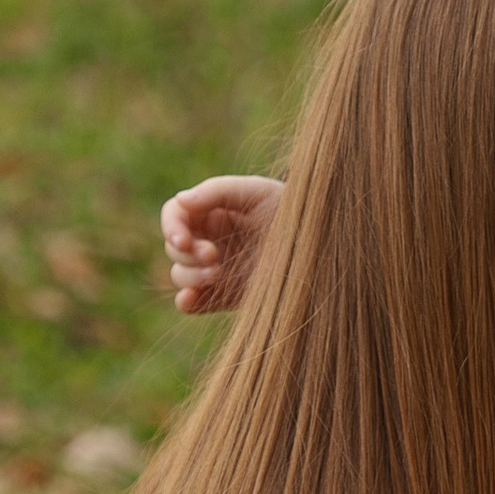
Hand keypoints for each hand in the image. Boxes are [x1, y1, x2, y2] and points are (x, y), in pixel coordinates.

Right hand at [162, 173, 282, 313]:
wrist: (322, 246)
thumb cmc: (292, 212)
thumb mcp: (259, 192)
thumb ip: (217, 191)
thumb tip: (181, 201)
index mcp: (214, 212)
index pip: (175, 214)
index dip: (171, 226)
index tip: (183, 240)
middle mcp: (211, 240)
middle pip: (174, 247)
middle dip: (187, 253)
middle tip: (214, 256)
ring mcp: (217, 269)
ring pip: (180, 274)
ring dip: (190, 276)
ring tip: (218, 274)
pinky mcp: (226, 295)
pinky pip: (194, 302)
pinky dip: (186, 301)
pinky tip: (190, 299)